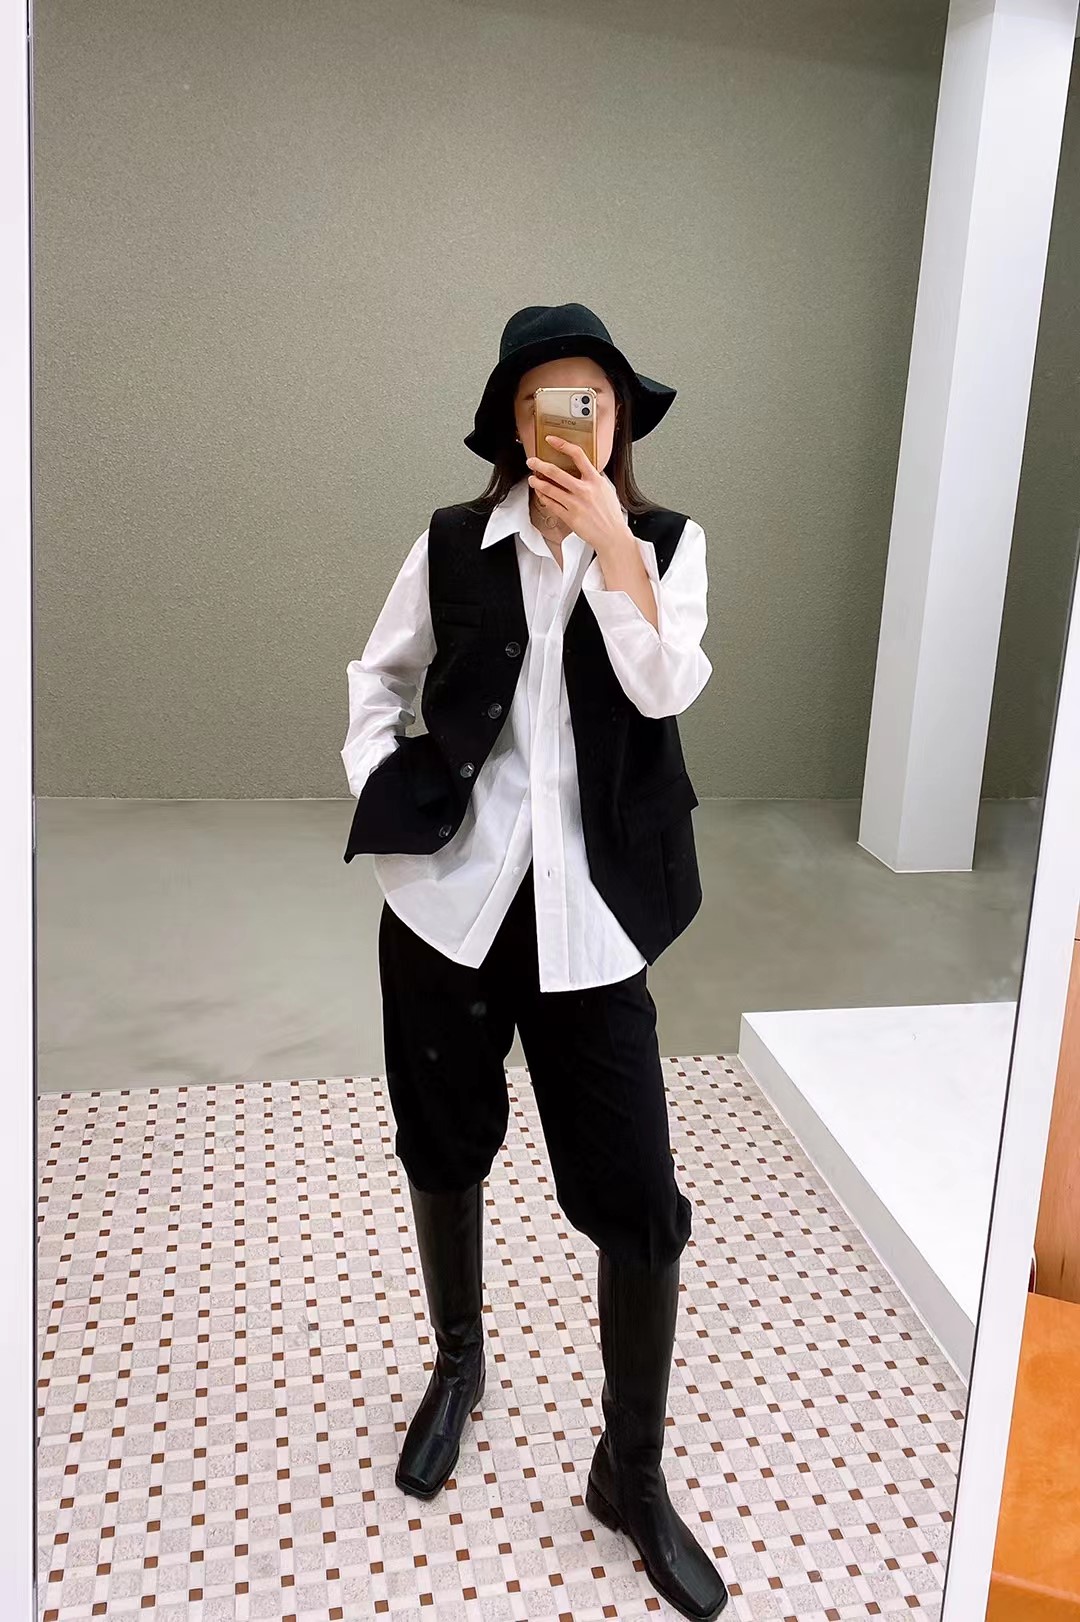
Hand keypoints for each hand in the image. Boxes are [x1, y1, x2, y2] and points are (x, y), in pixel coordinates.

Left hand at [526, 438, 632, 555]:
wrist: (612, 536)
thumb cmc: (610, 515)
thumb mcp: (606, 490)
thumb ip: (594, 479)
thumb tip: (584, 470)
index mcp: (595, 480)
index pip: (578, 455)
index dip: (562, 445)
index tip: (551, 440)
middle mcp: (585, 490)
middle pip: (557, 473)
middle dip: (540, 465)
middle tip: (532, 462)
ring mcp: (576, 504)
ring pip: (550, 490)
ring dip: (538, 483)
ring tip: (532, 479)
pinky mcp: (570, 517)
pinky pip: (551, 505)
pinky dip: (543, 498)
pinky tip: (540, 494)